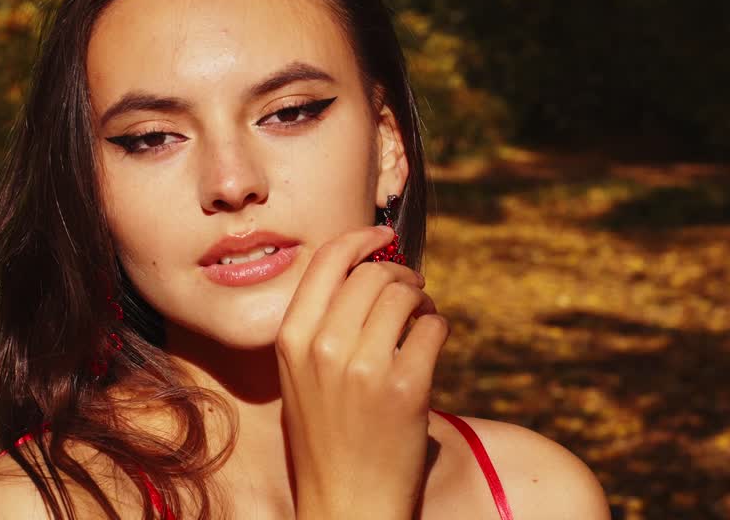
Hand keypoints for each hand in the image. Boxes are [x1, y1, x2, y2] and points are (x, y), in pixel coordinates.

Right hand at [277, 225, 448, 519]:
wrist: (347, 504)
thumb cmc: (326, 439)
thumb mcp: (300, 378)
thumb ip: (320, 326)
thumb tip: (365, 270)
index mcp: (291, 340)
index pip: (328, 260)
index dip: (361, 238)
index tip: (384, 236)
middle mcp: (324, 348)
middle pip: (373, 273)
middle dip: (399, 273)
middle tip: (412, 288)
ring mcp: (365, 367)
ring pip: (406, 295)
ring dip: (422, 299)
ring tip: (422, 317)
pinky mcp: (407, 387)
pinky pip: (434, 327)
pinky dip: (438, 326)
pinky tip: (431, 343)